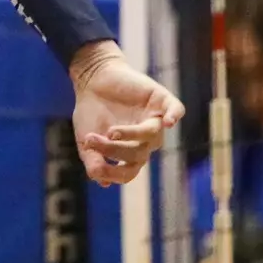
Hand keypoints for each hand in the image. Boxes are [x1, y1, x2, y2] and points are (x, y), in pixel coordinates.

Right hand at [69, 40, 184, 185]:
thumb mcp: (86, 140)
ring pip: (152, 135)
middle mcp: (146, 140)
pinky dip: (174, 116)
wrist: (93, 80)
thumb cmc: (91, 112)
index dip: (113, 173)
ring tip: (111, 132)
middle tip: (91, 139)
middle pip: (137, 154)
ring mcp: (155, 119)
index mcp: (131, 153)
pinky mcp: (161, 100)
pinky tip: (168, 122)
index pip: (129, 172)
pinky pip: (176, 110)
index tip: (96, 166)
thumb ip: (93, 161)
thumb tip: (103, 182)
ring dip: (132, 135)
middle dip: (113, 149)